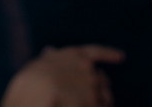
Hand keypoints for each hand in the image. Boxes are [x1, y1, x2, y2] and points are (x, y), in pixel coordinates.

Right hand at [0, 45, 123, 106]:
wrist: (36, 95)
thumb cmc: (30, 81)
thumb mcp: (39, 64)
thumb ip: (49, 58)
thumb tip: (50, 50)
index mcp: (75, 55)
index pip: (97, 52)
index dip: (109, 54)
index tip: (121, 57)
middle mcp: (88, 70)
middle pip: (101, 80)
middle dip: (100, 87)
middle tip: (101, 95)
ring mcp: (93, 88)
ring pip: (105, 98)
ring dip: (102, 103)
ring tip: (97, 105)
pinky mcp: (94, 103)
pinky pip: (104, 106)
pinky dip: (102, 106)